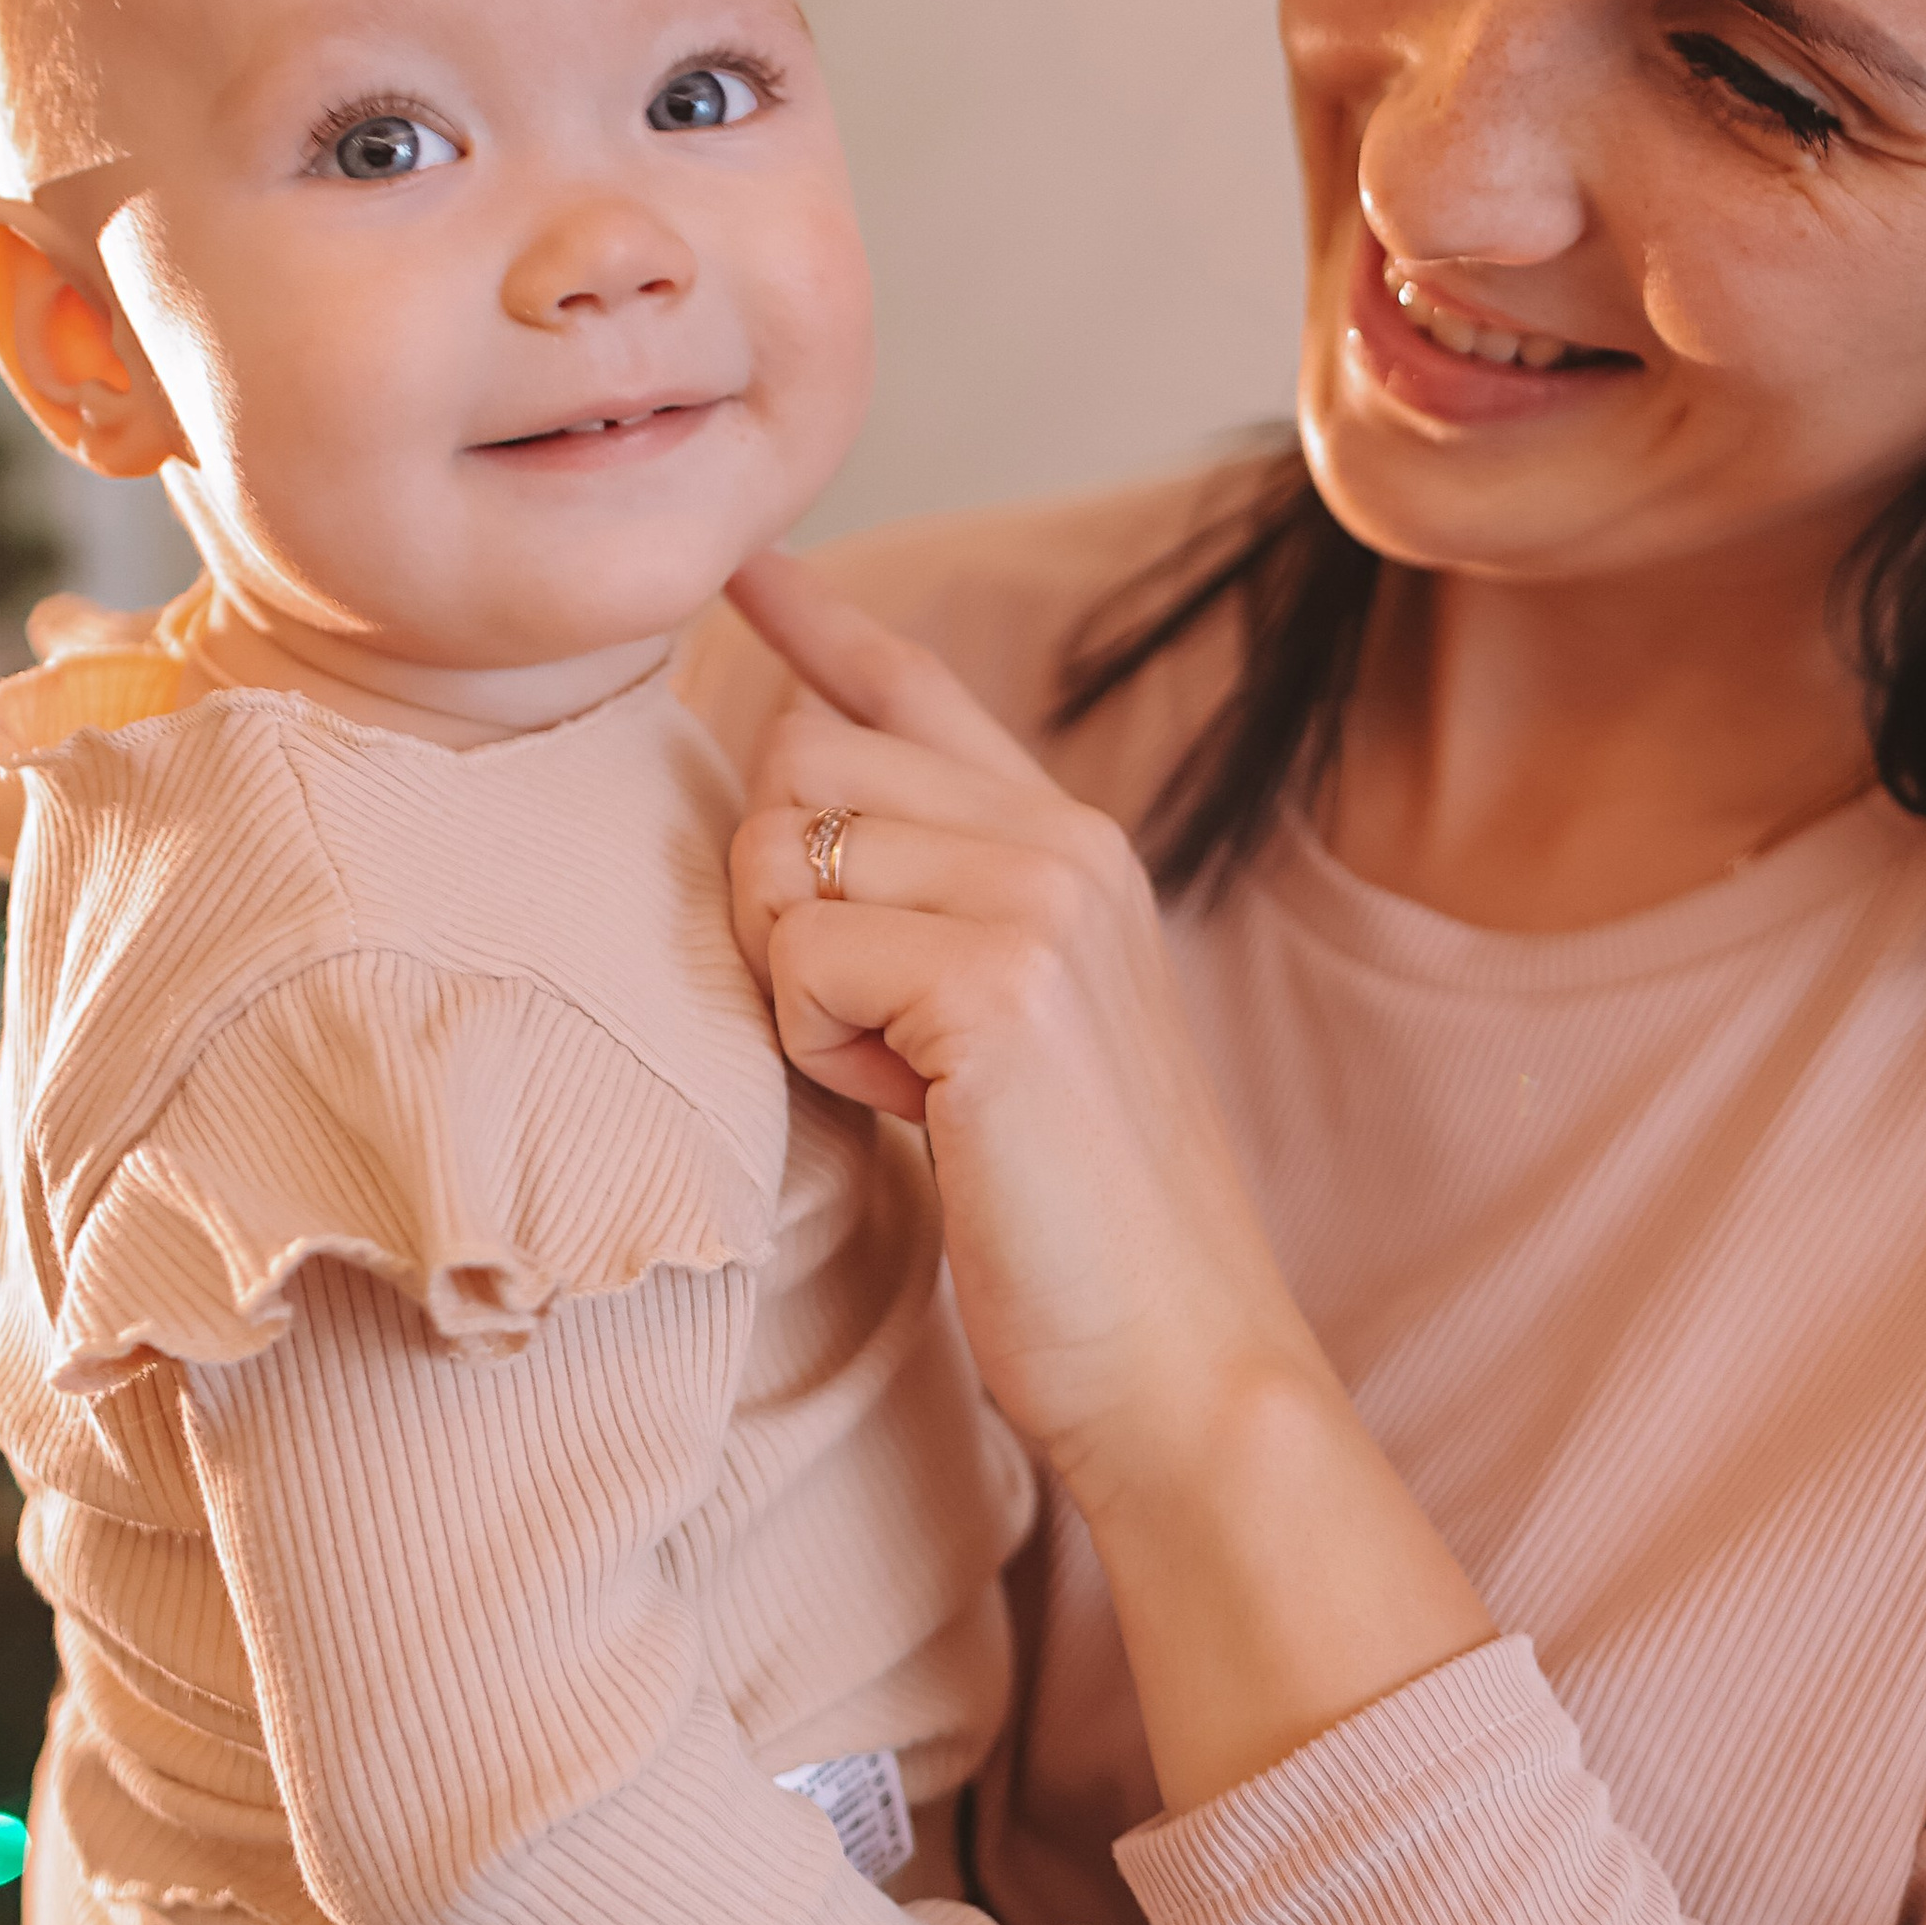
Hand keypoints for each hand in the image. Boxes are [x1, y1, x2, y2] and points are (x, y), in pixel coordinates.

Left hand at [726, 551, 1489, 1811]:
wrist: (1181, 1359)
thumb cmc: (1074, 1223)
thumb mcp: (1003, 1030)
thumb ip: (932, 915)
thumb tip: (795, 832)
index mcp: (1072, 847)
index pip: (915, 690)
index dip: (817, 623)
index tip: (744, 565)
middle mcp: (1064, 842)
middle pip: (800, 763)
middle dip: (780, 901)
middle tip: (872, 1036)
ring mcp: (1039, 901)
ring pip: (783, 854)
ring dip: (796, 984)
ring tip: (901, 1076)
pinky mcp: (996, 983)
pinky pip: (799, 955)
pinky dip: (817, 1045)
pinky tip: (912, 1109)